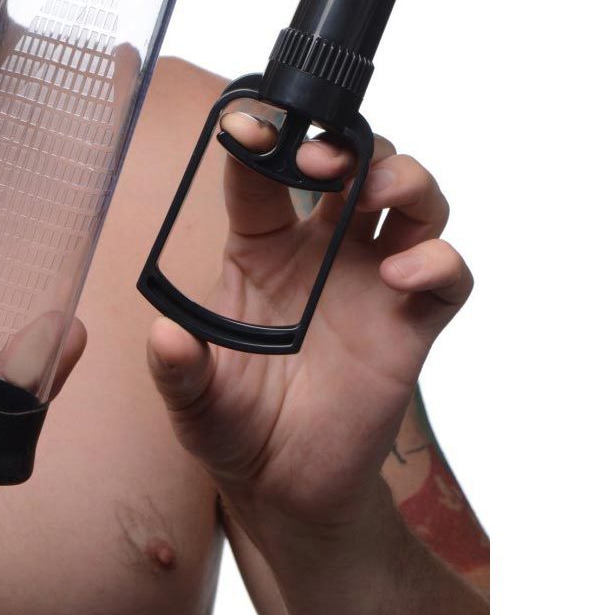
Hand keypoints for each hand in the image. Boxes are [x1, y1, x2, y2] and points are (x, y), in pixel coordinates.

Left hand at [146, 115, 471, 532]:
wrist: (285, 487)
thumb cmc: (235, 425)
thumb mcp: (192, 399)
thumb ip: (179, 370)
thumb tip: (164, 338)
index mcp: (261, 246)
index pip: (264, 171)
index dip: (259, 139)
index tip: (244, 127)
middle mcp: (322, 249)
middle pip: (354, 162)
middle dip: (343, 143)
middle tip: (319, 157)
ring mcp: (372, 281)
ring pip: (412, 200)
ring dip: (402, 177)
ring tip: (371, 194)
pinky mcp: (412, 324)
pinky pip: (449, 276)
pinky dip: (439, 261)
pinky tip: (402, 274)